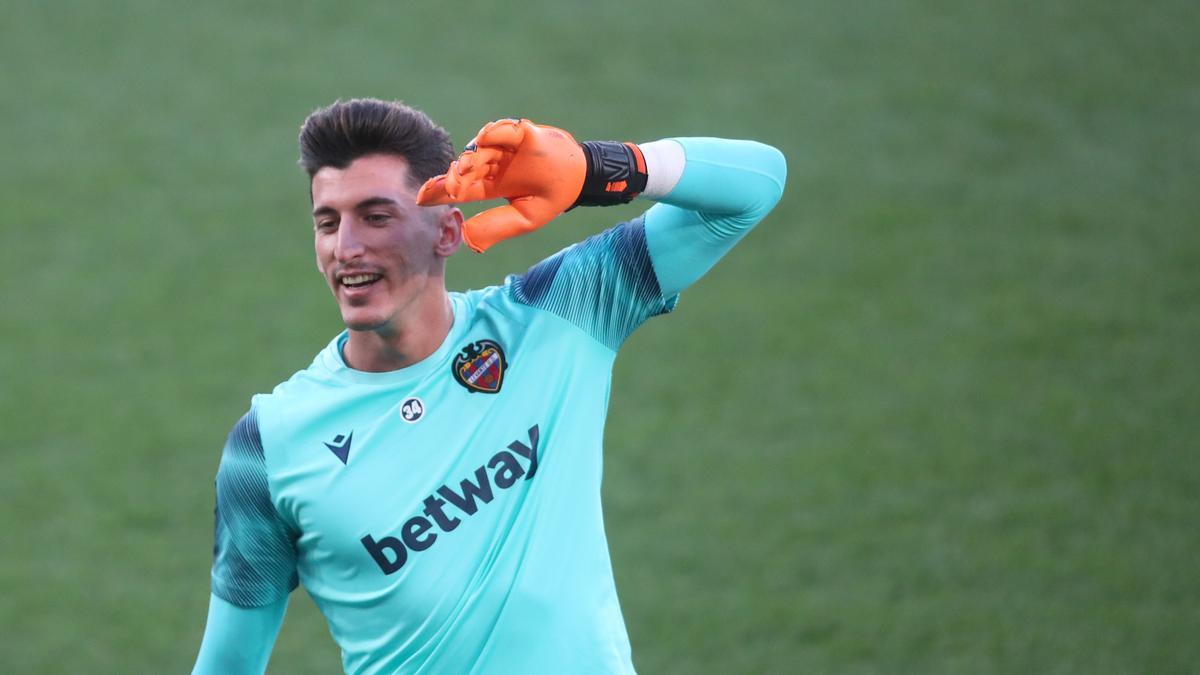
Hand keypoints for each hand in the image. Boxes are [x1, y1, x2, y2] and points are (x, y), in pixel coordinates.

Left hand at [416, 119, 586, 252]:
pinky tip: (484, 138)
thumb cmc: (550, 198)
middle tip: (447, 184)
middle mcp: (493, 164)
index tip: (420, 198)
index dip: (439, 191)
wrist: (579, 179)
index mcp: (491, 185)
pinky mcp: (522, 133)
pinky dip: (494, 132)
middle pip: (466, 168)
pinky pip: (504, 130)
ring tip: (466, 166)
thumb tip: (467, 238)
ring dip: (472, 157)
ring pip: (481, 149)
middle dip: (454, 176)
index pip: (459, 188)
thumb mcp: (524, 219)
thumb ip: (497, 227)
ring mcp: (505, 147)